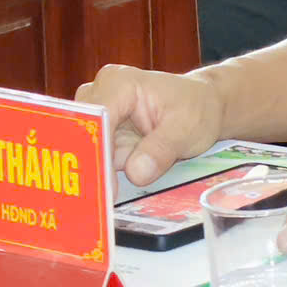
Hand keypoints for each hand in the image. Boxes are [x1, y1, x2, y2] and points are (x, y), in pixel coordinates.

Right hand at [75, 65, 227, 188]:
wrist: (203, 107)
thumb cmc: (196, 108)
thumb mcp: (187, 128)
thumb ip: (162, 148)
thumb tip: (136, 172)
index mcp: (119, 84)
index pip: (97, 119)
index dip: (97, 152)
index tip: (103, 185)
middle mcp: (100, 96)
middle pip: (82, 136)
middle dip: (88, 167)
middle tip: (96, 200)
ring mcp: (98, 118)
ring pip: (83, 151)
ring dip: (91, 176)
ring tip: (97, 203)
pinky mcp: (102, 139)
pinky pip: (93, 161)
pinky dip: (98, 179)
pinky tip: (102, 198)